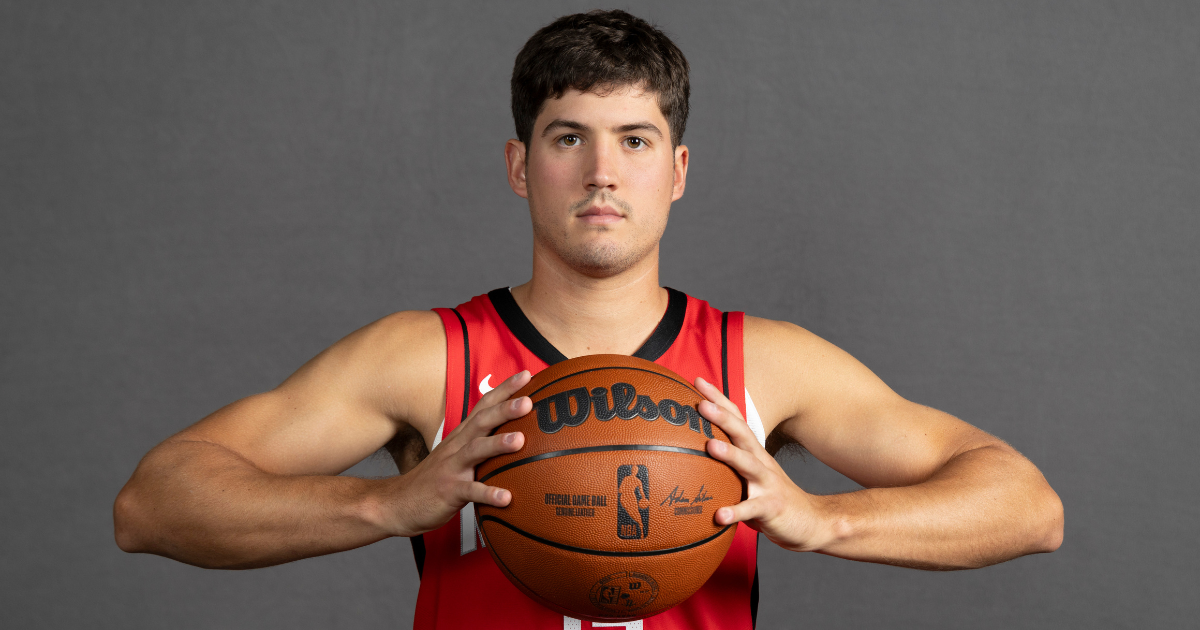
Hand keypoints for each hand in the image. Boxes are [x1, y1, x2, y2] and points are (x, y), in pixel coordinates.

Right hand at [381, 371, 532, 536]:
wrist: (399, 502)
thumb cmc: (436, 479)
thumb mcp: (458, 455)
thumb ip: (482, 444)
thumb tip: (519, 437)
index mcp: (462, 435)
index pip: (484, 406)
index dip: (504, 390)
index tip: (526, 376)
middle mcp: (457, 447)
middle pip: (481, 422)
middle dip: (505, 410)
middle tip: (528, 402)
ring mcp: (452, 468)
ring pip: (475, 451)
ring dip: (497, 444)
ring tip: (520, 440)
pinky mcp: (449, 491)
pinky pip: (470, 492)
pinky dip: (488, 493)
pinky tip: (506, 498)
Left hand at [695, 377, 832, 551]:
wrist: (810, 522)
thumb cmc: (770, 496)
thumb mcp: (749, 475)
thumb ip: (726, 465)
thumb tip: (690, 453)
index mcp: (753, 452)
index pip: (735, 419)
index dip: (718, 399)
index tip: (698, 381)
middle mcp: (761, 462)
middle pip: (741, 434)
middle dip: (722, 417)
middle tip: (701, 404)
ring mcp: (768, 483)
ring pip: (748, 465)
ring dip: (730, 454)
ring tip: (711, 446)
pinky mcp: (772, 507)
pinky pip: (752, 509)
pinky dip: (736, 511)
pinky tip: (719, 516)